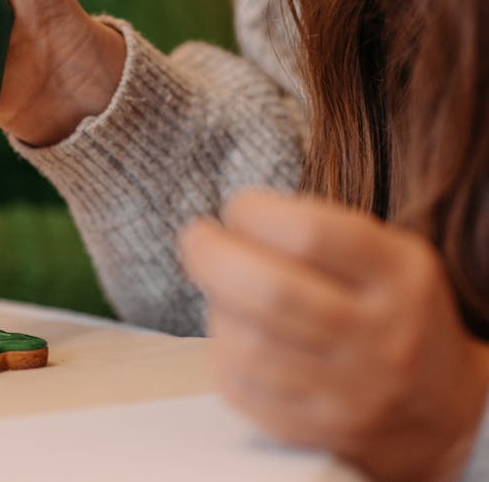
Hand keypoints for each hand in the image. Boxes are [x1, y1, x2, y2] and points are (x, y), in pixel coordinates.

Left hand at [181, 190, 488, 481]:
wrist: (443, 407)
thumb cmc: (395, 307)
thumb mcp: (389, 252)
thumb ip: (324, 228)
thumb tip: (238, 217)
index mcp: (399, 275)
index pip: (310, 235)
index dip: (257, 213)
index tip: (237, 207)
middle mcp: (380, 336)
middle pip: (271, 292)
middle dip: (214, 256)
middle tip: (198, 237)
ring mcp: (351, 392)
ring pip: (251, 346)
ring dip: (216, 306)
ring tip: (219, 287)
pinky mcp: (321, 432)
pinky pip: (246, 392)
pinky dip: (223, 355)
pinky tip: (231, 332)